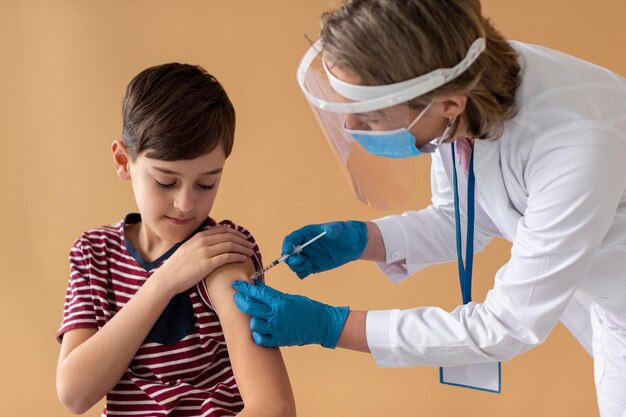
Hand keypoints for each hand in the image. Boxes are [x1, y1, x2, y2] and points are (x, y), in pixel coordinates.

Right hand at [155, 225, 254, 295]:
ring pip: (230, 245)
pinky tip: (243, 259)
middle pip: (229, 236)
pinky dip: (238, 256)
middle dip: (242, 240)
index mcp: (199, 236)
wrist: (168, 278)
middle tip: (250, 245)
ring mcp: (205, 252)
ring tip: (250, 252)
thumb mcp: (188, 248)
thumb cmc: (178, 266)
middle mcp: (203, 241)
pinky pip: (227, 257)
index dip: (236, 233)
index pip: (222, 230)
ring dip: (243, 248)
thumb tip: (212, 241)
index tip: (243, 237)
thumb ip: (200, 243)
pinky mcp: (207, 264)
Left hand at [232, 280, 348, 347]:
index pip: (257, 292)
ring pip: (253, 324)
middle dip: (240, 300)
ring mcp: (276, 329)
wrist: (320, 324)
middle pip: (250, 307)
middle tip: (237, 297)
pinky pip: (260, 339)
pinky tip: (259, 330)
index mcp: (279, 302)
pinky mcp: (278, 340)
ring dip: (251, 319)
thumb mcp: (289, 298)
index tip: (236, 284)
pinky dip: (257, 334)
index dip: (244, 288)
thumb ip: (272, 295)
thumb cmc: (306, 308)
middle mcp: (276, 315)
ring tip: (254, 316)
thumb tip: (257, 288)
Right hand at [282, 221, 367, 277]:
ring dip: (296, 267)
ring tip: (308, 265)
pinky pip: (301, 272)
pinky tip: (310, 269)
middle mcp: (303, 245)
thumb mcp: (341, 228)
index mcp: (306, 234)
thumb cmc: (345, 232)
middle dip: (290, 259)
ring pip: (293, 264)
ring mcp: (307, 256)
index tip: (288, 251)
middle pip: (288, 253)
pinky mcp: (312, 266)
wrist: (353, 244)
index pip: (291, 239)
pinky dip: (301, 273)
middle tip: (301, 261)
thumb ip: (334, 229)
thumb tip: (330, 232)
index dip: (287, 245)